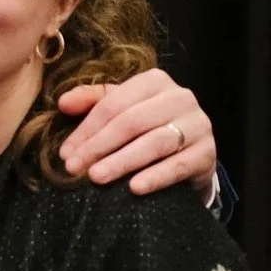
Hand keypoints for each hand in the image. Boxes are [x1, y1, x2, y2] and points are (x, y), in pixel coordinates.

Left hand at [56, 68, 216, 195]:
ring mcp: (198, 124)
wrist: (189, 152)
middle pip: (131, 122)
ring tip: (97, 177)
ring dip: (122, 161)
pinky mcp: (208, 151)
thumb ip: (91, 101)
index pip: (112, 105)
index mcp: (154, 82)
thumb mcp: (119, 108)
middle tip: (75, 168)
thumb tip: (63, 102)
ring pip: (154, 142)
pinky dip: (156, 177)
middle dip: (99, 147)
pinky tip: (134, 188)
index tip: (65, 154)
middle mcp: (180, 97)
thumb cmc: (146, 126)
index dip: (86, 130)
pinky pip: (179, 165)